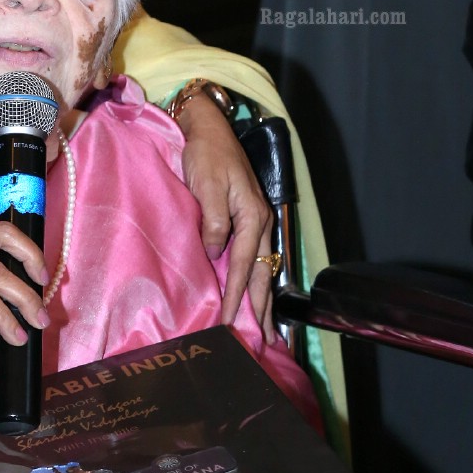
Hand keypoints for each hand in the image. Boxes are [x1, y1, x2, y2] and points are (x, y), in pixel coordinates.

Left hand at [174, 92, 274, 333]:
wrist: (208, 129)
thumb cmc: (205, 155)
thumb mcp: (206, 185)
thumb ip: (214, 221)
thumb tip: (216, 253)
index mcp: (252, 216)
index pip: (242, 267)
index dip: (235, 297)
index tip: (228, 323)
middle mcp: (260, 223)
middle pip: (261, 275)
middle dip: (261, 310)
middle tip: (262, 343)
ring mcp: (257, 223)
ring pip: (262, 270)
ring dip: (264, 302)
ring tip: (268, 331)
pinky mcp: (248, 221)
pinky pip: (255, 260)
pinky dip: (257, 283)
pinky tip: (256, 297)